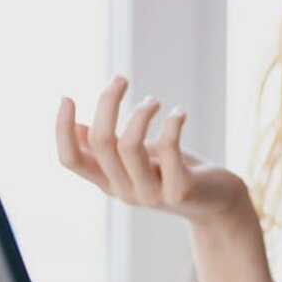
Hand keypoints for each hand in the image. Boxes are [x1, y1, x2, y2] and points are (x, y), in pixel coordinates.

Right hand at [56, 75, 252, 227]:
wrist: (220, 203)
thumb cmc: (178, 173)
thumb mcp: (140, 160)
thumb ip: (111, 150)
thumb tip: (78, 126)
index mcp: (109, 182)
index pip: (71, 160)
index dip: (61, 129)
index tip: (67, 97)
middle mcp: (124, 191)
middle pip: (100, 142)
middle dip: (107, 102)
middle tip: (120, 79)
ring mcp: (151, 193)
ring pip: (128, 145)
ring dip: (140, 112)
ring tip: (154, 100)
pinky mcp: (180, 190)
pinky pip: (169, 149)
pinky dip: (171, 123)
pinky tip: (179, 112)